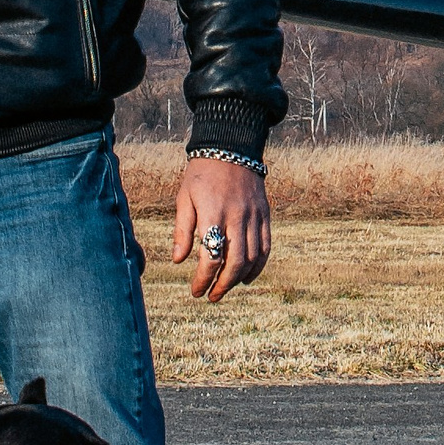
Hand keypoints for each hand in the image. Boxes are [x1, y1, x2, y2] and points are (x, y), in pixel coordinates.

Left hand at [172, 156, 270, 300]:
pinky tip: (247, 277)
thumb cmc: (201, 175)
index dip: (203, 279)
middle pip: (235, 262)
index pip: (211, 256)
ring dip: (238, 279)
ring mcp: (254, 216)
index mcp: (213, 213)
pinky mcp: (265, 215)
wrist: (230, 148)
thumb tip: (178, 260)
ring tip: (225, 287)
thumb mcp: (184, 199)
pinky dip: (258, 266)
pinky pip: (266, 247)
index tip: (196, 290)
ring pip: (252, 258)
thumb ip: (181, 230)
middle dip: (222, 285)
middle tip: (211, 296)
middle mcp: (237, 217)